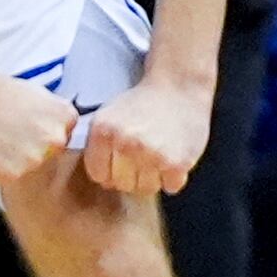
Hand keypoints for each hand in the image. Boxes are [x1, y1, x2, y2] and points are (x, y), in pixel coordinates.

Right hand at [0, 66, 76, 186]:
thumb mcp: (37, 94)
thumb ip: (53, 116)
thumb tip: (59, 129)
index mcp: (65, 118)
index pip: (64, 133)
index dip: (43, 128)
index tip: (27, 122)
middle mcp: (54, 141)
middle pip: (47, 153)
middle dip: (31, 145)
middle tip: (8, 130)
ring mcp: (32, 161)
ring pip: (26, 167)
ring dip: (13, 159)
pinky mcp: (9, 175)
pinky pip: (5, 177)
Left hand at [81, 76, 211, 195]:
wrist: (179, 87)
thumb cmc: (142, 102)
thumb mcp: (108, 115)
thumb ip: (97, 144)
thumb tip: (99, 179)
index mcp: (103, 132)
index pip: (98, 175)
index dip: (110, 171)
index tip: (121, 160)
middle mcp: (125, 144)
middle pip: (122, 185)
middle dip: (132, 175)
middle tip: (143, 155)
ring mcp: (151, 155)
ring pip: (146, 189)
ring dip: (153, 177)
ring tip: (158, 154)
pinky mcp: (176, 163)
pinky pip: (170, 187)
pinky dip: (174, 177)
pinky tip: (173, 157)